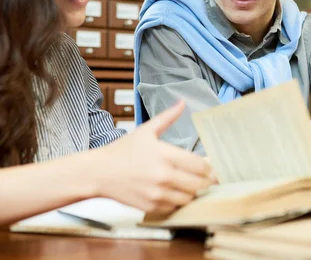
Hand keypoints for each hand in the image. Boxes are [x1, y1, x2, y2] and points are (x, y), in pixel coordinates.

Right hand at [90, 101, 214, 213]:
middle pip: (199, 184)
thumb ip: (168, 117)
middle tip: (204, 178)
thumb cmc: (123, 150)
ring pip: (189, 198)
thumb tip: (182, 103)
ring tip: (187, 185)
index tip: (211, 169)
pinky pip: (174, 207)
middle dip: (204, 182)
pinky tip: (172, 193)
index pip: (201, 166)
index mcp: (165, 155)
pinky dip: (177, 202)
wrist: (99, 172)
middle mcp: (164, 176)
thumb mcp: (146, 130)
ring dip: (192, 193)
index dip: (209, 169)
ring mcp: (158, 193)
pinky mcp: (152, 206)